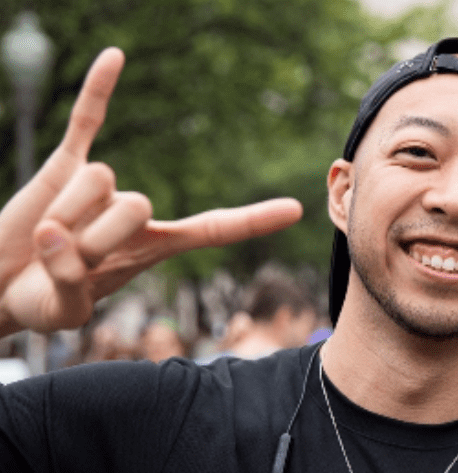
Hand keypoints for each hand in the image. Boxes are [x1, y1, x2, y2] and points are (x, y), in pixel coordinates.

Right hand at [0, 48, 301, 335]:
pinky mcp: (64, 164)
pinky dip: (100, 89)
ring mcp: (102, 186)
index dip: (252, 221)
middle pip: (136, 206)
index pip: (214, 229)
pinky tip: (116, 55)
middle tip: (66, 262)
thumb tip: (58, 233)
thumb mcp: (60, 308)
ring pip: (99, 180)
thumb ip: (70, 280)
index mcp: (152, 248)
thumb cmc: (36, 302)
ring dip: (65, 216)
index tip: (297, 208)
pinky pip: (88, 119)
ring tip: (46, 239)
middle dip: (94, 240)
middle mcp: (135, 211)